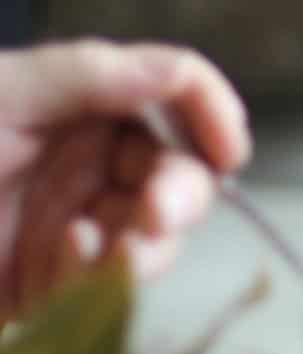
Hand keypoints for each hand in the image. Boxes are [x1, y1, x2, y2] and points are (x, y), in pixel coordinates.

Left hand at [0, 40, 250, 322]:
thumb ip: (91, 76)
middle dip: (179, 194)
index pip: (175, 90)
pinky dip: (97, 277)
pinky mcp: (51, 283)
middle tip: (154, 218)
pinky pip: (107, 282)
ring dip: (143, 245)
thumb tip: (176, 70)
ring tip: (101, 253)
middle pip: (177, 168)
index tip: (229, 152)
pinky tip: (58, 272)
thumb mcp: (0, 96)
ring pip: (153, 232)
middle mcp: (84, 159)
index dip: (211, 114)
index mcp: (79, 102)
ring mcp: (70, 220)